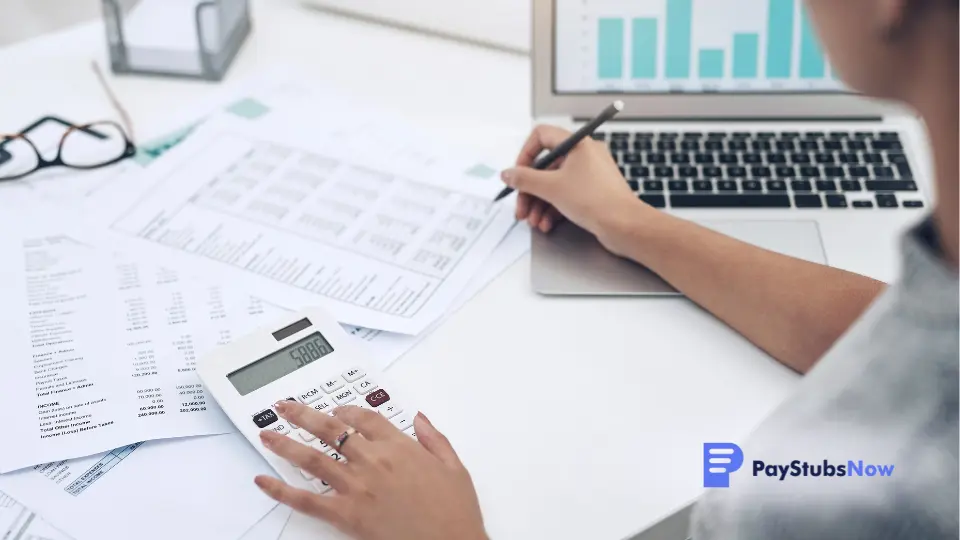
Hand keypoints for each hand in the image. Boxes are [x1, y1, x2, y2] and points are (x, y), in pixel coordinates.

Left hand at [254, 402, 486, 539]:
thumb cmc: (454, 512)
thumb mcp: (453, 467)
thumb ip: (434, 439)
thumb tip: (419, 419)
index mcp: (399, 446)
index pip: (364, 418)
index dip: (345, 411)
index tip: (335, 410)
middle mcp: (373, 460)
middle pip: (330, 430)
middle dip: (303, 415)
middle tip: (284, 408)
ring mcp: (357, 487)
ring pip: (312, 458)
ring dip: (285, 443)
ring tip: (267, 433)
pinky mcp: (346, 514)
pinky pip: (307, 500)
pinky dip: (281, 490)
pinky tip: (264, 482)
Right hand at [501, 125, 649, 251]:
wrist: (625, 225)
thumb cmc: (596, 200)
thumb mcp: (551, 188)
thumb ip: (524, 179)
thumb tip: (507, 174)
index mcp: (577, 144)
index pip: (541, 136)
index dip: (525, 155)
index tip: (518, 175)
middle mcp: (584, 155)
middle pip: (545, 166)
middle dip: (530, 190)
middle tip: (521, 208)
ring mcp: (589, 174)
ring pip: (554, 184)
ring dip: (539, 204)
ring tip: (533, 222)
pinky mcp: (593, 192)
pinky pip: (566, 195)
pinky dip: (553, 209)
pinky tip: (547, 224)